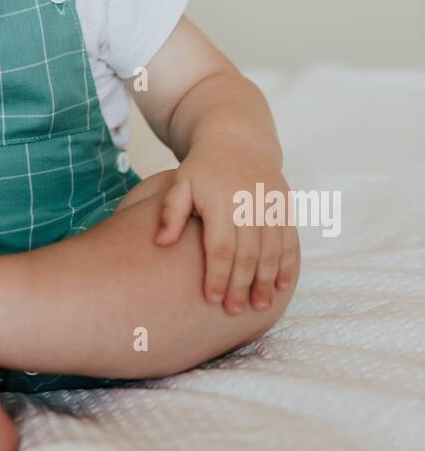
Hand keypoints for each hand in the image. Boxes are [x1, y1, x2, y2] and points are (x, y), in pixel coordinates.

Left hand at [143, 152, 298, 314]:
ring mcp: (271, 205)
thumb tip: (161, 242)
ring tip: (259, 306)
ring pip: (272, 250)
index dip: (217, 275)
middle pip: (248, 254)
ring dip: (267, 280)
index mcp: (221, 201)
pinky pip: (290, 239)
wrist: (237, 139)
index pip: (221, 247)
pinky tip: (282, 285)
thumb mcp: (180, 182)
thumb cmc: (202, 168)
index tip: (211, 300)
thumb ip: (171, 212)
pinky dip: (288, 264)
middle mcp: (249, 204)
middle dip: (241, 285)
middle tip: (234, 311)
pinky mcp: (285, 205)